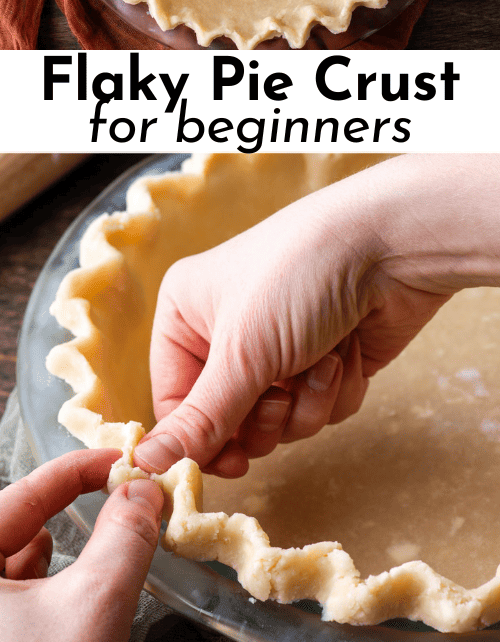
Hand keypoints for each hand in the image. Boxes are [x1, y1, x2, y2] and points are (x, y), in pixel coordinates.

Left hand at [1, 449, 163, 641]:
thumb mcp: (94, 601)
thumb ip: (124, 536)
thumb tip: (142, 491)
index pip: (27, 491)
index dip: (80, 469)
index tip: (120, 462)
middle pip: (20, 521)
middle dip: (72, 507)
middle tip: (119, 499)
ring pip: (13, 558)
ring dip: (61, 550)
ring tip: (99, 549)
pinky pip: (10, 594)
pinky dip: (45, 584)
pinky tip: (67, 595)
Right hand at [134, 155, 499, 479]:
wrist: (392, 248)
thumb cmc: (302, 277)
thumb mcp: (242, 353)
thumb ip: (200, 419)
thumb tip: (144, 463)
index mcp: (187, 313)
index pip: (174, 401)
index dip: (202, 440)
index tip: (234, 465)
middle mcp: (228, 331)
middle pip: (230, 421)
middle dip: (267, 415)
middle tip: (282, 394)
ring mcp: (280, 347)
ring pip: (281, 422)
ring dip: (309, 401)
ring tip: (324, 358)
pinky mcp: (325, 360)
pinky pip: (320, 409)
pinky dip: (338, 389)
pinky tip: (348, 350)